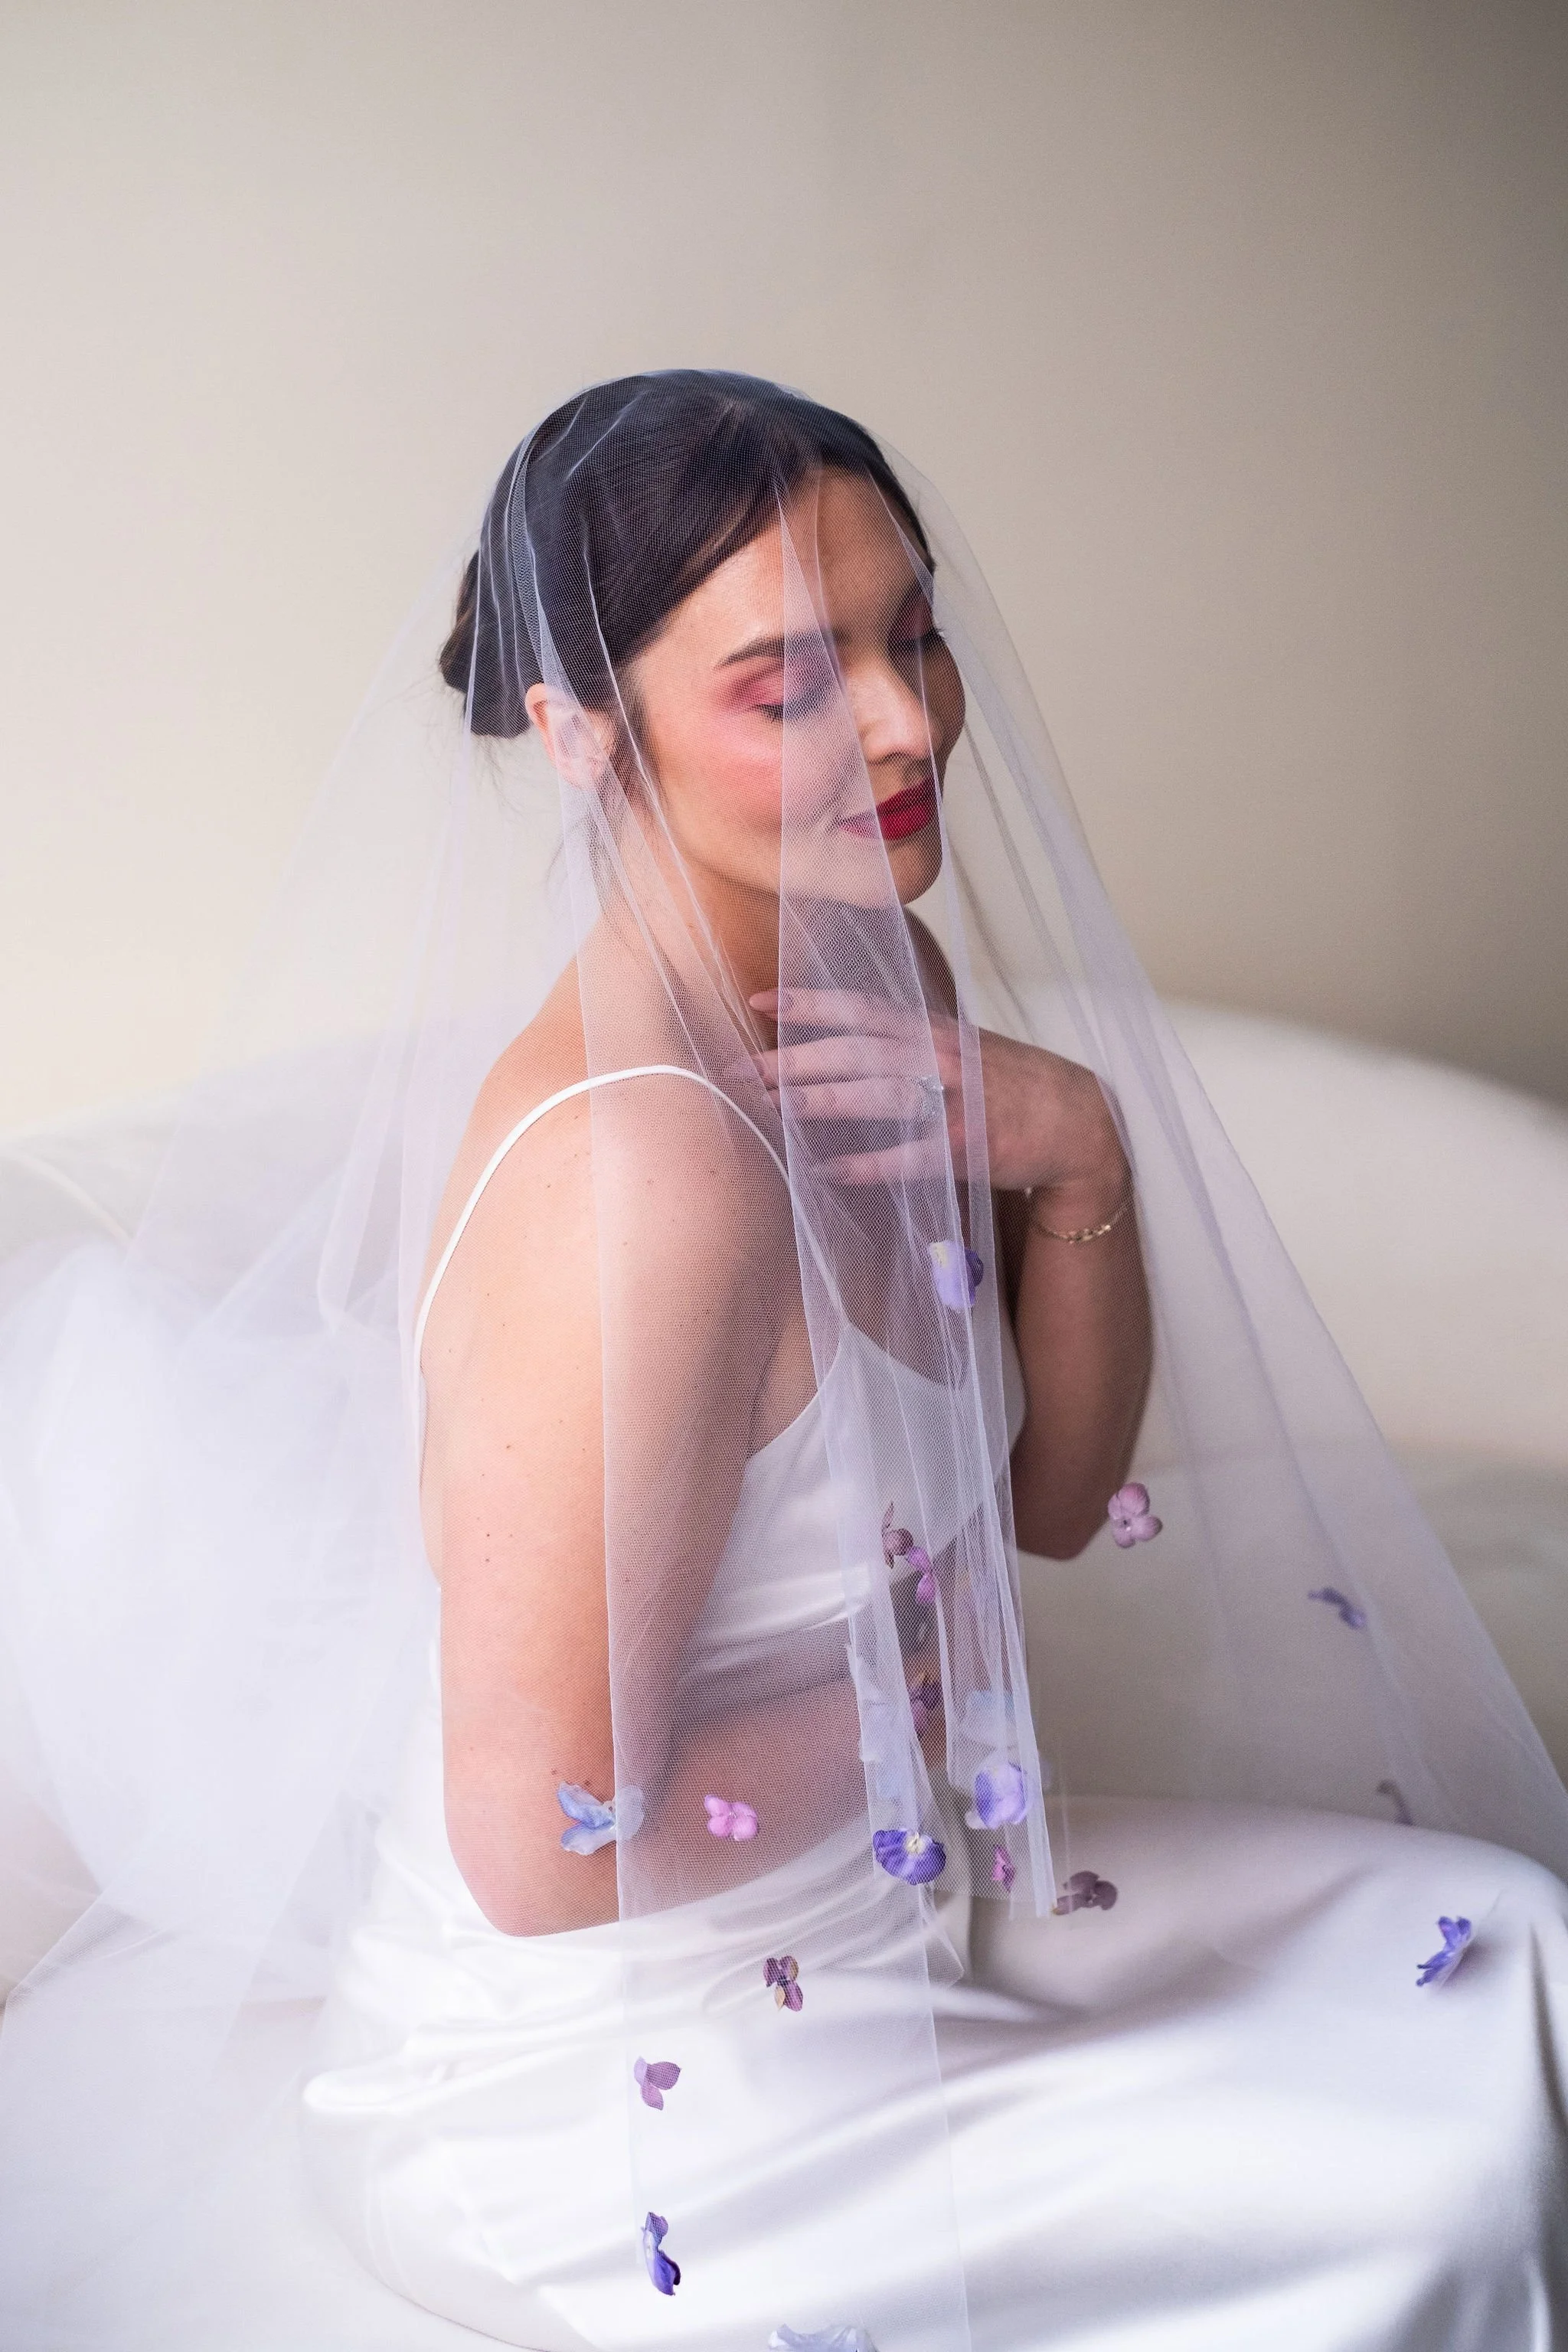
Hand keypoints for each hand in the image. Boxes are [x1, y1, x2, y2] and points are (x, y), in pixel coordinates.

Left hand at [749, 987, 1126, 1198]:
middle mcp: (939, 1058)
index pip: (860, 1007)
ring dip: (820, 1102)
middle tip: (745, 1069)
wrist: (1078, 1119)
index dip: (808, 1002)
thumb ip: (910, 1038)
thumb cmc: (1011, 1083)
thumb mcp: (961, 1045)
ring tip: (773, 1109)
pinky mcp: (963, 1149)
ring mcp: (952, 1103)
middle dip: (796, 1059)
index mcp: (934, 1030)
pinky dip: (864, 1164)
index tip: (757, 999)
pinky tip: (826, 1170)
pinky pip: (905, 1157)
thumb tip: (849, 1038)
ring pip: (875, 1096)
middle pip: (855, 1051)